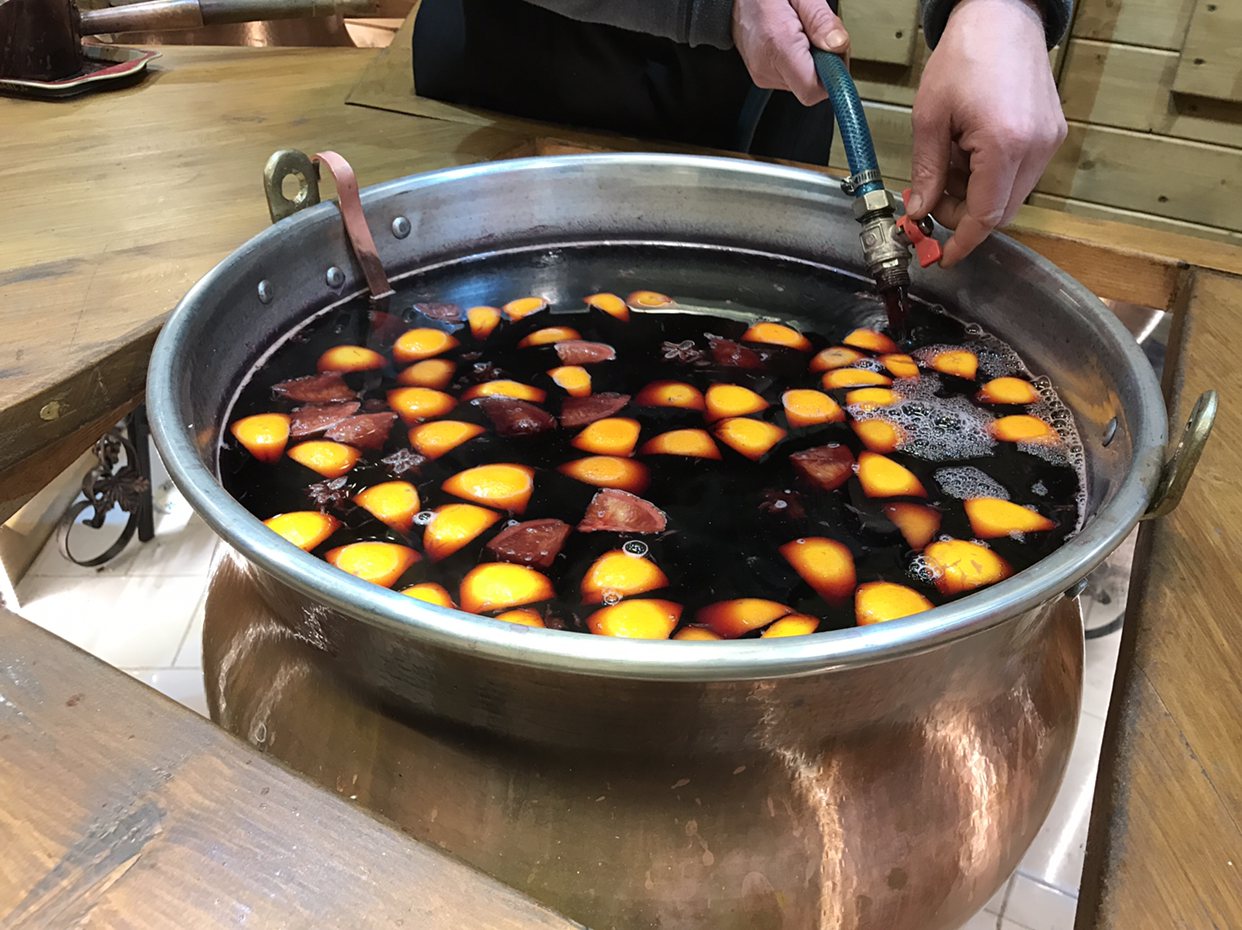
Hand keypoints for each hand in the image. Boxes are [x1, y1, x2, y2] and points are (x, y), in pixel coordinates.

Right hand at [731, 0, 849, 105]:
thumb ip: (820, 20)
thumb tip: (837, 45)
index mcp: (779, 46)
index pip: (811, 90)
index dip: (832, 78)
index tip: (836, 58)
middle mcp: (768, 68)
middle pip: (811, 88)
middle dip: (826, 65)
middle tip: (820, 36)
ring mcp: (763, 75)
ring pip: (804, 83)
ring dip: (814, 63)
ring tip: (804, 35)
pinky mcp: (763, 76)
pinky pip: (793, 79)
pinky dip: (801, 63)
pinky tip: (795, 43)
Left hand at [906, 0, 1066, 265]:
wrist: (1003, 15)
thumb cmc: (965, 56)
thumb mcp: (929, 117)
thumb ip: (926, 172)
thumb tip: (918, 213)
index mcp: (1005, 145)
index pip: (985, 216)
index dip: (961, 242)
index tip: (941, 258)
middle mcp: (1036, 147)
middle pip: (1000, 212)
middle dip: (961, 216)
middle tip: (929, 199)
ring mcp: (1049, 141)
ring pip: (1009, 196)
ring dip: (974, 195)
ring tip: (948, 164)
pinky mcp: (1052, 134)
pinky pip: (1020, 175)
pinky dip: (990, 177)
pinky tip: (969, 153)